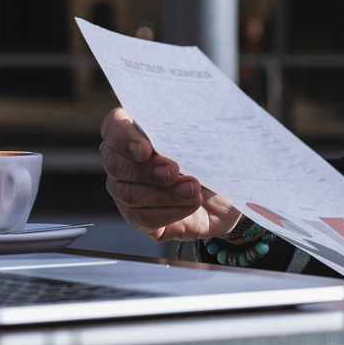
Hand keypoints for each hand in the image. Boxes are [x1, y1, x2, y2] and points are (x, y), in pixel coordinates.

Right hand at [99, 107, 242, 241]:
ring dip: (164, 193)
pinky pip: (142, 217)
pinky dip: (169, 211)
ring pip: (128, 193)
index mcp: (138, 132)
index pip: (113, 126)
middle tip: (174, 171)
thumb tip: (181, 137)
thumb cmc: (214, 160)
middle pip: (115, 163)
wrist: (229, 196)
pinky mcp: (139, 218)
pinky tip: (190, 204)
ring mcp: (127, 191)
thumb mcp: (205, 142)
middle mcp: (125, 161)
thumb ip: (187, 136)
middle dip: (147, 169)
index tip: (145, 149)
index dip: (123, 137)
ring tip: (192, 190)